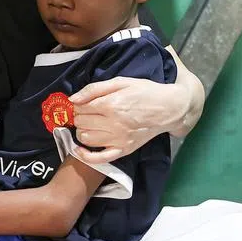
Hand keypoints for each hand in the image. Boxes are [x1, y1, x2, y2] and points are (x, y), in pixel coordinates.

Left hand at [70, 77, 189, 163]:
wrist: (169, 109)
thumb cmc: (145, 92)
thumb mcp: (120, 82)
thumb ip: (93, 89)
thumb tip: (72, 99)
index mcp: (111, 105)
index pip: (80, 108)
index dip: (78, 105)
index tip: (83, 103)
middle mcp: (114, 124)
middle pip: (81, 123)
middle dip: (80, 116)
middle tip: (88, 112)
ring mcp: (119, 140)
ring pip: (85, 139)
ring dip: (83, 131)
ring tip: (91, 124)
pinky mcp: (124, 150)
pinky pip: (99, 159)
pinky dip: (85, 155)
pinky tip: (79, 149)